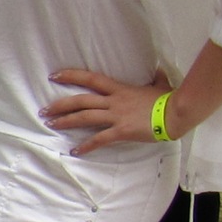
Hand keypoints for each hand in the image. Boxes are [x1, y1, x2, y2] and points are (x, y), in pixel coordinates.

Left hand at [42, 67, 172, 154]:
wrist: (177, 113)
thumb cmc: (169, 99)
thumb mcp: (161, 85)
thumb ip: (157, 78)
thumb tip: (159, 70)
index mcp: (120, 89)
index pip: (91, 79)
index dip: (71, 76)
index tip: (54, 76)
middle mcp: (114, 101)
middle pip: (81, 100)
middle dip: (60, 105)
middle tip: (43, 110)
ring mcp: (117, 116)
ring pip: (85, 117)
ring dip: (66, 121)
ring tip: (51, 125)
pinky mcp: (122, 130)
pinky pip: (100, 139)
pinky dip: (87, 146)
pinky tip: (75, 151)